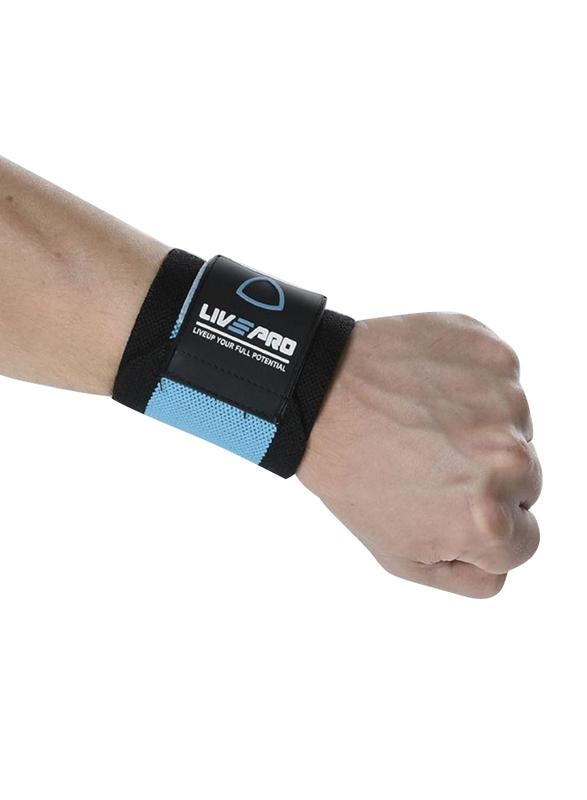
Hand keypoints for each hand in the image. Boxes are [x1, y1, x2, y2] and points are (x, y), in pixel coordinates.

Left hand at [297, 313, 541, 597]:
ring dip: (481, 431)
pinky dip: (474, 387)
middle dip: (487, 480)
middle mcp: (509, 461)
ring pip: (515, 432)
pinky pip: (502, 384)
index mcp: (487, 521)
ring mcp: (507, 403)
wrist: (318, 392)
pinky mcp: (497, 357)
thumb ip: (469, 576)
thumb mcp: (399, 555)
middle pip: (527, 484)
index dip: (483, 529)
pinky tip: (429, 390)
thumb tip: (504, 560)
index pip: (525, 541)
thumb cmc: (351, 475)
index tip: (448, 503)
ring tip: (424, 423)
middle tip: (430, 461)